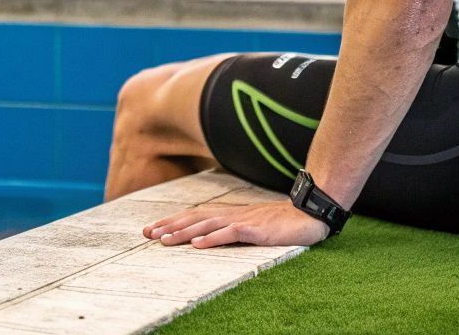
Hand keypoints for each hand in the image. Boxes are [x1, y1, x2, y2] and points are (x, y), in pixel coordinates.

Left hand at [142, 200, 330, 248]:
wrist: (309, 214)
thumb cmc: (281, 222)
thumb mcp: (252, 225)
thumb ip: (232, 228)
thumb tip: (207, 237)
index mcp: (231, 213)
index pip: (196, 215)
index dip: (173, 221)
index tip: (152, 229)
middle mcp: (233, 214)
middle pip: (196, 218)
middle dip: (170, 225)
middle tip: (148, 234)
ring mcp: (245, 220)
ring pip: (207, 225)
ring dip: (184, 232)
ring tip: (165, 240)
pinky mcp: (256, 230)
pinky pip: (231, 233)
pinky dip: (213, 238)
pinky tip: (199, 244)